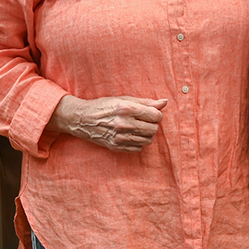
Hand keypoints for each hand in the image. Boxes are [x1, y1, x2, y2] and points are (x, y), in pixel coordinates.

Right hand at [49, 96, 166, 152]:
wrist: (83, 119)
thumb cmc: (105, 106)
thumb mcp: (124, 99)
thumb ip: (145, 102)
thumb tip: (164, 102)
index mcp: (126, 108)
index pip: (155, 115)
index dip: (156, 114)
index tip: (151, 113)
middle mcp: (124, 124)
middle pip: (153, 129)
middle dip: (152, 124)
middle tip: (144, 120)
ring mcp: (120, 137)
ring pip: (147, 140)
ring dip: (146, 134)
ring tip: (138, 127)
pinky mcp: (117, 147)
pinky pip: (138, 148)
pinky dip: (138, 142)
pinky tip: (131, 135)